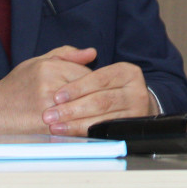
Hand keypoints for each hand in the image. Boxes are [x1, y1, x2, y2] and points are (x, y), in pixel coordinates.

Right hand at [0, 46, 96, 134]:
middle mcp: (50, 86)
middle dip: (90, 95)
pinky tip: (74, 121)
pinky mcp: (49, 127)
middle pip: (88, 91)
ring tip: (80, 110)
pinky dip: (78, 123)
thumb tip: (93, 53)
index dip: (90, 80)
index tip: (85, 85)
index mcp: (49, 68)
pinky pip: (75, 124)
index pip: (87, 73)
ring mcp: (50, 108)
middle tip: (85, 99)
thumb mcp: (39, 62)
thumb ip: (67, 54)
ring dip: (85, 110)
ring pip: (83, 108)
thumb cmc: (18, 85)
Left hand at [41, 58, 157, 135]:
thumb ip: (82, 59)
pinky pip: (106, 133)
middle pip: (100, 101)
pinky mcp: (133, 128)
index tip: (56, 97)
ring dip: (75, 124)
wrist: (131, 108)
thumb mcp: (96, 71)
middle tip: (50, 115)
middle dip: (72, 109)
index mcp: (126, 72)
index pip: (99, 79)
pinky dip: (86, 134)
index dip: (77, 88)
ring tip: (55, 127)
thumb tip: (88, 53)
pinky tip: (70, 134)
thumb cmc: (106, 89)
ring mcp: (137, 110)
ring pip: (102, 119)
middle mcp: (136, 90)